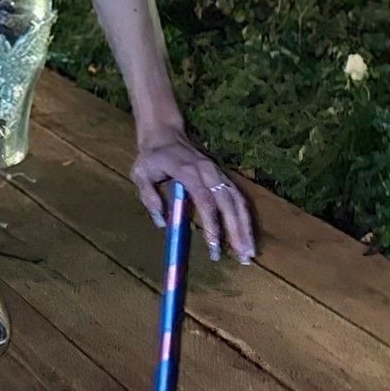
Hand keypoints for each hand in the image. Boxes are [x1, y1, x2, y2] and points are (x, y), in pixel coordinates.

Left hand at [131, 130, 256, 263]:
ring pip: (237, 200)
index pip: (205, 199)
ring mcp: (218, 172)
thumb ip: (149, 197)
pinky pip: (238, 197)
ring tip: (249, 251)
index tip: (214, 244)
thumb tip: (162, 222)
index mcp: (188, 171)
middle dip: (236, 230)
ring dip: (245, 226)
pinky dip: (245, 216)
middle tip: (242, 256)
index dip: (212, 223)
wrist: (165, 134)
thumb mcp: (140, 174)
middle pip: (228, 202)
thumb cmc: (151, 158)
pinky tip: (248, 234)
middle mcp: (208, 171)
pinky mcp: (223, 175)